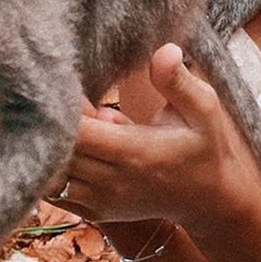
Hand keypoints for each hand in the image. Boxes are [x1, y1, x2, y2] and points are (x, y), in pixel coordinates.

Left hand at [48, 45, 260, 231]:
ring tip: (87, 129)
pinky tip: (84, 150)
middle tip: (79, 102)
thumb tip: (163, 50)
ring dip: (57, 148)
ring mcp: (100, 201)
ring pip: (51, 173)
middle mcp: (111, 181)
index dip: (64, 109)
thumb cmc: (205, 146)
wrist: (209, 199)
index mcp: (134, 152)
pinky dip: (57, 168)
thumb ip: (178, 81)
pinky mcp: (94, 211)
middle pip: (56, 151)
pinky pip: (56, 191)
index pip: (76, 133)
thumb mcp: (204, 108)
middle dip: (56, 125)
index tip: (71, 86)